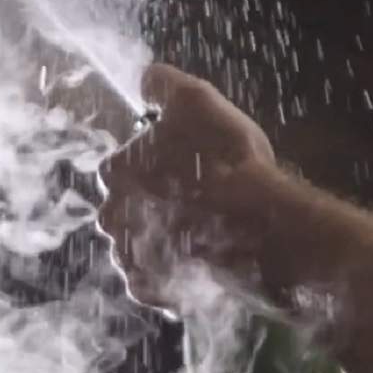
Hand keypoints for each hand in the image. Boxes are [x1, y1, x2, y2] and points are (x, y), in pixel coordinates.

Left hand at [100, 65, 276, 300]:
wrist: (262, 231)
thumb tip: (146, 78)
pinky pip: (157, 280)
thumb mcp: (198, 101)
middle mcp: (110, 217)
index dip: (160, 162)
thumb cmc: (228, 162)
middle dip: (157, 203)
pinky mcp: (153, 294)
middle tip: (201, 199)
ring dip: (165, 238)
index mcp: (113, 171)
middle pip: (130, 205)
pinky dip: (175, 272)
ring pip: (142, 243)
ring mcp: (130, 260)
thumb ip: (163, 84)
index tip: (191, 166)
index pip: (126, 163)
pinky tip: (203, 260)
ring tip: (207, 232)